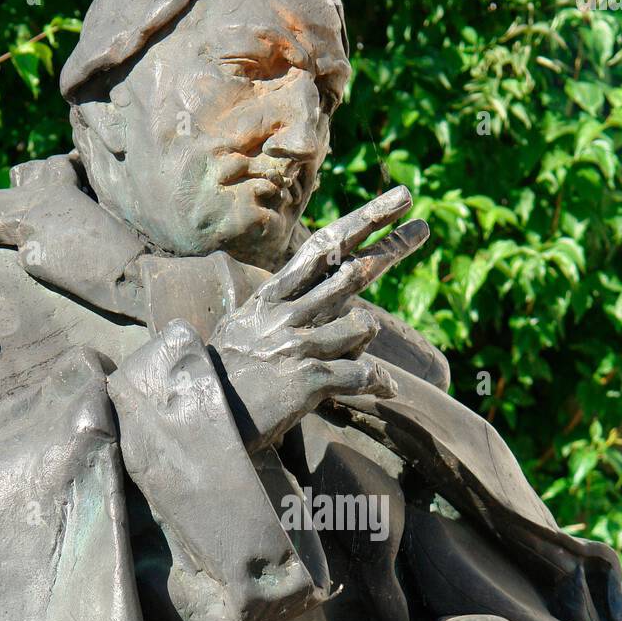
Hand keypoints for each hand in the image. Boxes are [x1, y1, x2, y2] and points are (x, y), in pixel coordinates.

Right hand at [208, 187, 427, 452]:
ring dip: (363, 342)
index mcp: (271, 299)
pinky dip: (378, 382)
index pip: (322, 250)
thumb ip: (280, 316)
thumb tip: (320, 310)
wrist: (197, 419)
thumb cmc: (222, 383)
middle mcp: (286, 314)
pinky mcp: (309, 378)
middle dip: (392, 247)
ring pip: (362, 326)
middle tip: (424, 228)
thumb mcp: (244, 335)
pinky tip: (387, 390)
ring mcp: (298, 344)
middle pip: (351, 272)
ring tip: (360, 363)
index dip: (363, 223)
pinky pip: (362, 373)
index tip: (397, 201)